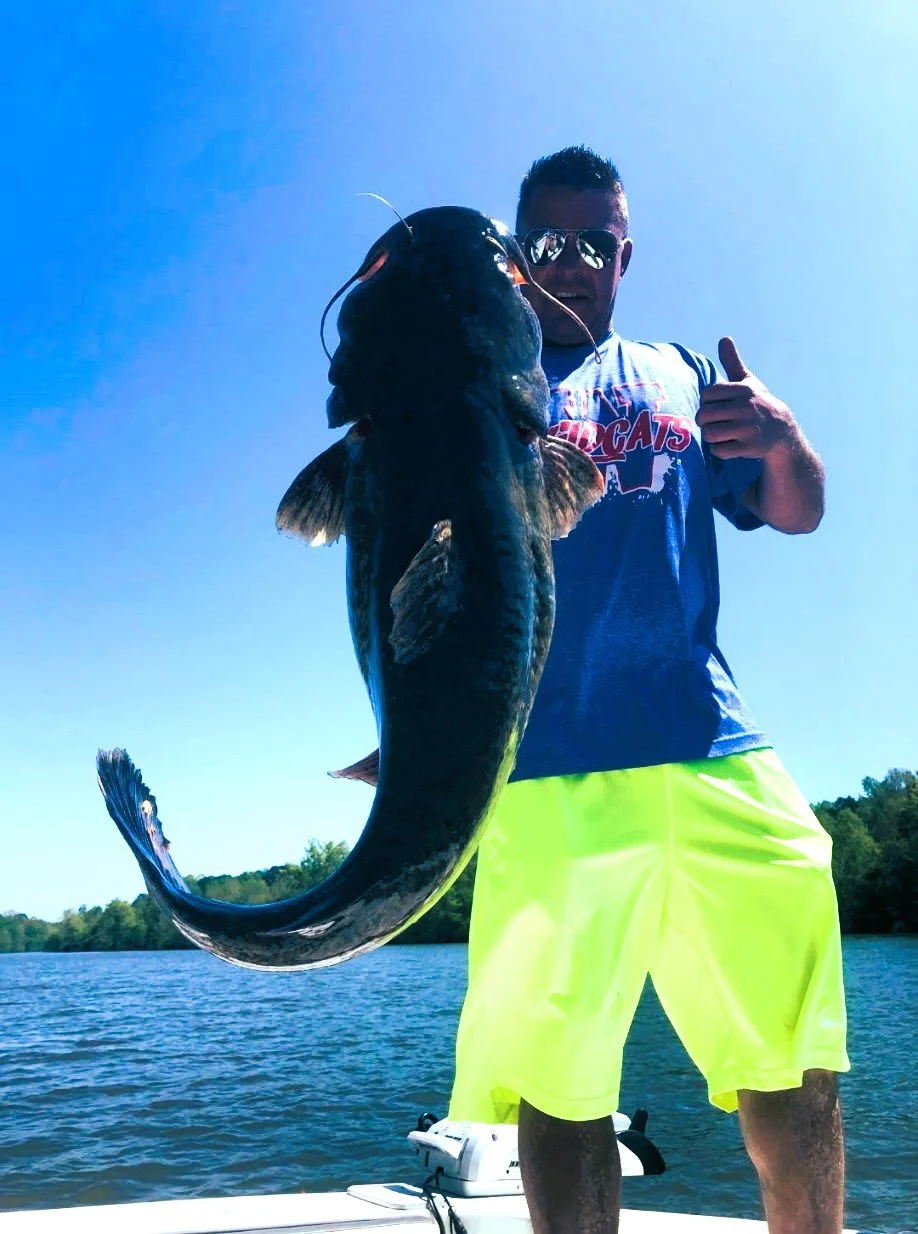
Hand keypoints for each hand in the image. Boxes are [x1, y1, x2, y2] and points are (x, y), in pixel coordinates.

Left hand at [696, 338, 796, 458]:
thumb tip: (724, 338)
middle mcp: (746, 408)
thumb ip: (732, 362)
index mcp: (742, 390)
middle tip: (713, 422)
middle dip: (704, 421)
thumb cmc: (756, 403)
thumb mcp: (747, 382)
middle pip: (703, 416)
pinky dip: (720, 450)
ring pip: (709, 435)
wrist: (781, 430)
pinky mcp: (749, 448)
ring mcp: (748, 428)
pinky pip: (719, 451)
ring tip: (721, 433)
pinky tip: (730, 444)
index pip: (706, 395)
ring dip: (711, 437)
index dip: (707, 402)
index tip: (716, 405)